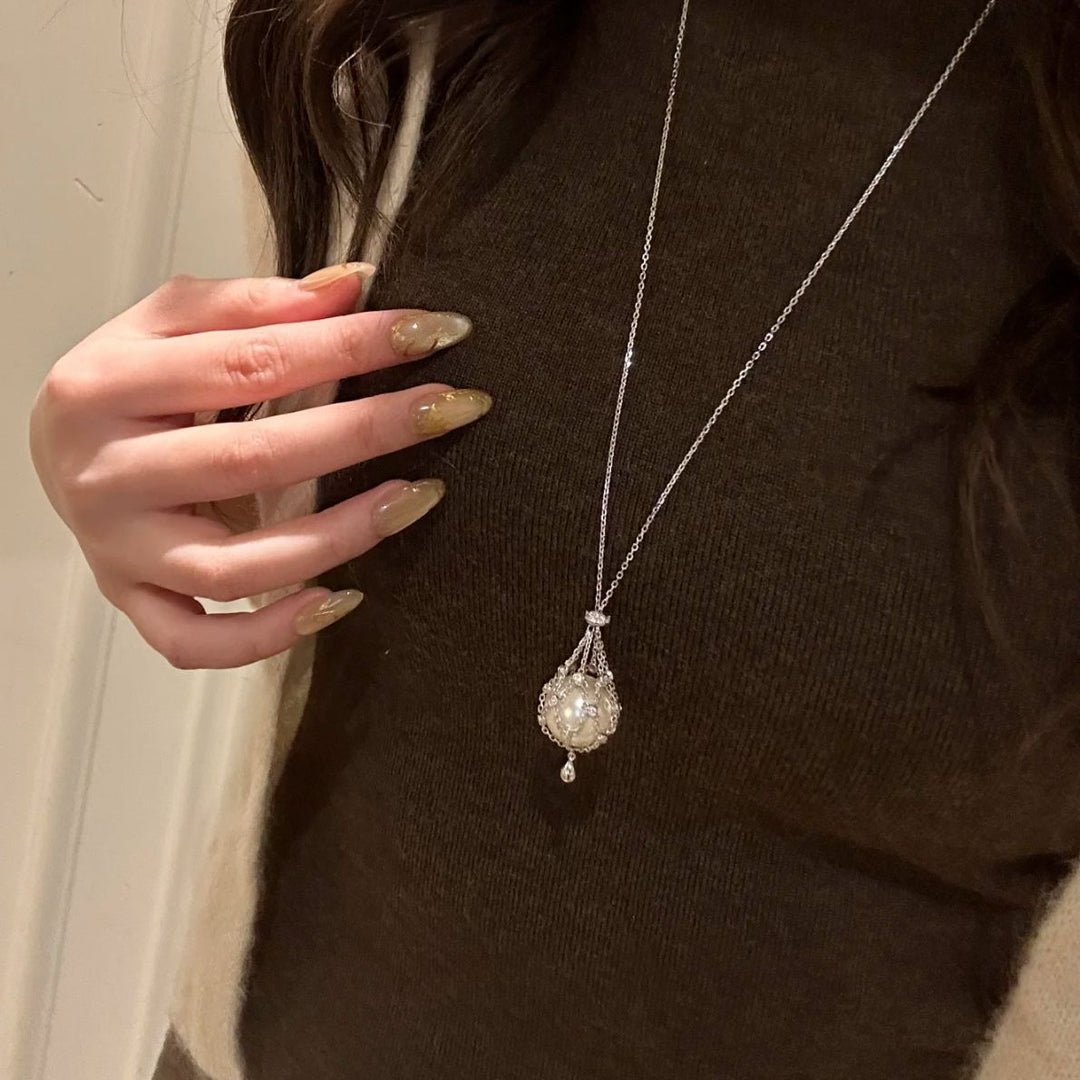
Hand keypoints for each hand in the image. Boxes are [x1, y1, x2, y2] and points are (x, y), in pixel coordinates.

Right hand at [28, 263, 488, 668]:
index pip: (250, 359)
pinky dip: (269, 634)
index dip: (350, 345)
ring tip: (418, 495)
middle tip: (450, 408)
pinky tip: (341, 598)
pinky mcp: (133, 602)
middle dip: (366, 429)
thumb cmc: (124, 388)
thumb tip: (351, 286)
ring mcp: (117, 550)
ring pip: (236, 564)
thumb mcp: (167, 323)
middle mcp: (104, 474)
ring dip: (341, 534)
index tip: (432, 332)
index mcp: (105, 385)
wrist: (57, 453)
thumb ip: (250, 303)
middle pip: (252, 456)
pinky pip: (198, 642)